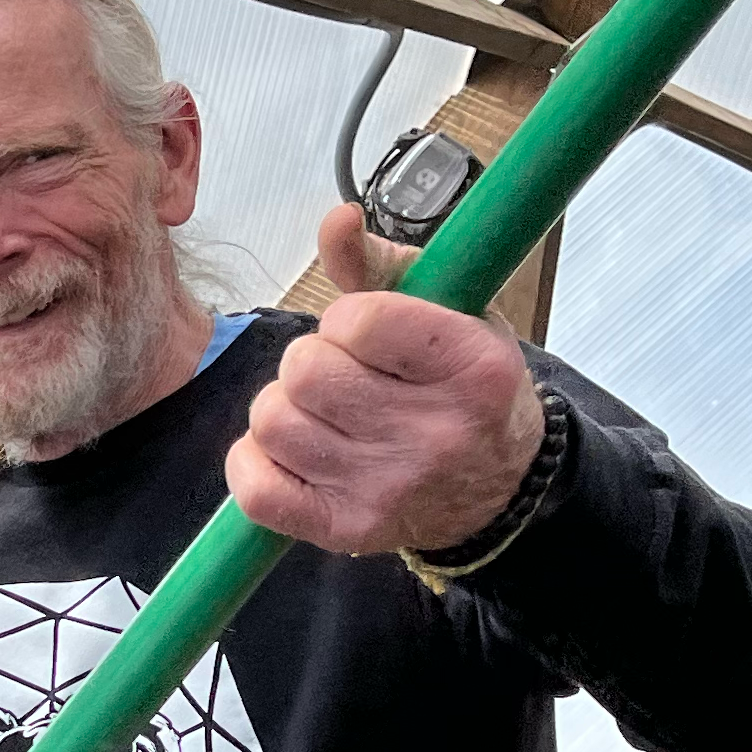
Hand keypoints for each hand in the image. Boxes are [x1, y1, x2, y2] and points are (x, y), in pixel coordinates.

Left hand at [227, 211, 541, 556]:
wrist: (497, 486)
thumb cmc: (463, 386)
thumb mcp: (450, 311)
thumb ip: (381, 263)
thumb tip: (335, 220)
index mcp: (473, 369)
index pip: (359, 320)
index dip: (347, 319)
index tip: (367, 333)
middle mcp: (435, 435)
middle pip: (303, 372)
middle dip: (311, 362)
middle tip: (342, 374)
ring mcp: (388, 489)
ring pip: (272, 422)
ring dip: (285, 408)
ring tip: (324, 413)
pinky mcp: (347, 531)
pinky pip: (254, 488)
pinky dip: (255, 461)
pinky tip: (292, 451)